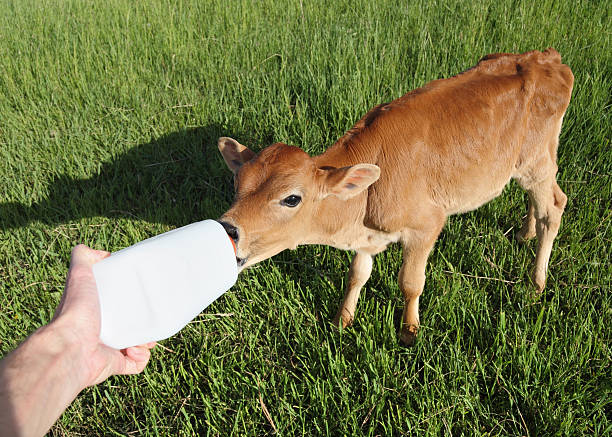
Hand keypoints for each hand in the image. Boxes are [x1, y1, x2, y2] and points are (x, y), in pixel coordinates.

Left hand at [51, 244, 155, 386]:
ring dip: (147, 340)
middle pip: (129, 323)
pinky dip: (142, 357)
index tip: (141, 294)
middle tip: (151, 316)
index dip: (130, 299)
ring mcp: (107, 348)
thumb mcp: (79, 275)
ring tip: (147, 336)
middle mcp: (99, 330)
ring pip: (137, 343)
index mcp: (94, 310)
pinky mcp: (114, 364)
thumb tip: (102, 253)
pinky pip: (137, 363)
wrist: (71, 348)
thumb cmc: (75, 311)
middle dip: (144, 321)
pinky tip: (136, 349)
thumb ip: (83, 257)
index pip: (116, 303)